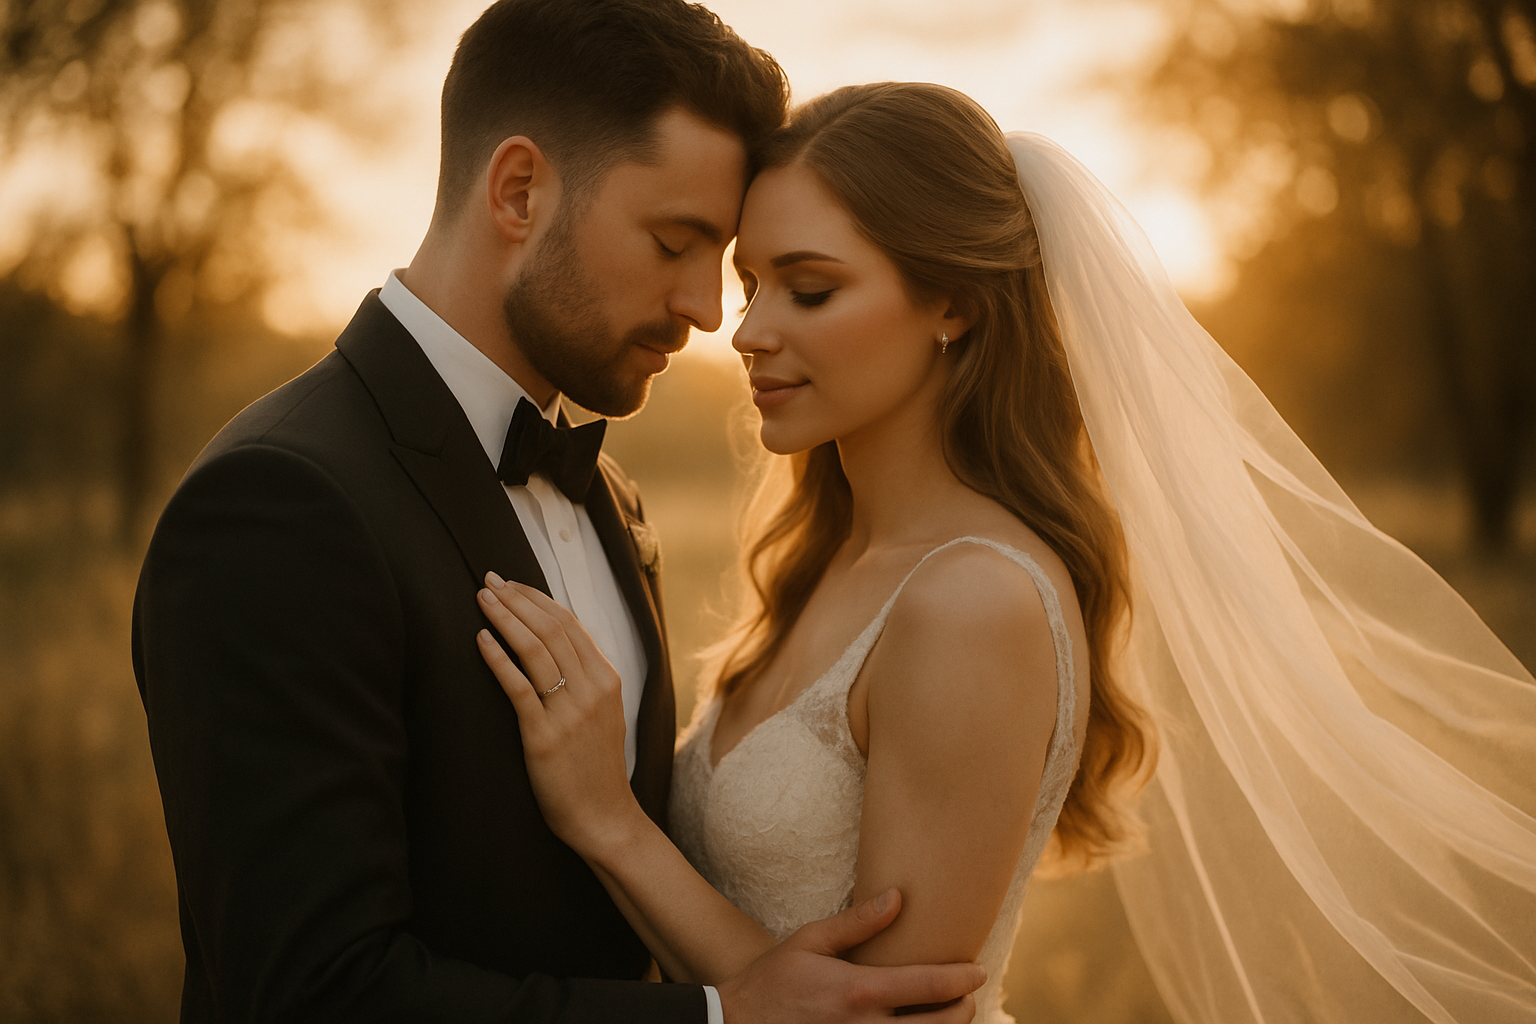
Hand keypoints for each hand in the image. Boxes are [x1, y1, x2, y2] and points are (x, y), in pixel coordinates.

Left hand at [476, 573, 640, 855]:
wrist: (604, 816)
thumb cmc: (596, 767)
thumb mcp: (604, 714)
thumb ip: (586, 679)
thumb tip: (556, 644)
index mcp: (607, 680)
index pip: (569, 624)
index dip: (537, 599)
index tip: (511, 584)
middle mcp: (592, 689)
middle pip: (551, 629)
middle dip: (516, 599)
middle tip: (488, 581)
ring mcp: (570, 711)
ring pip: (535, 649)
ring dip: (505, 618)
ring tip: (482, 600)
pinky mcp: (545, 735)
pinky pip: (519, 686)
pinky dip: (498, 658)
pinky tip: (481, 640)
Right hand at [718, 889, 984, 1023]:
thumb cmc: (773, 980)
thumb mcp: (810, 941)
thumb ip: (858, 922)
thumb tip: (898, 898)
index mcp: (860, 990)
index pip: (932, 986)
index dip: (964, 978)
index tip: (977, 970)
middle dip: (964, 1008)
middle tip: (967, 994)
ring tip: (949, 1014)